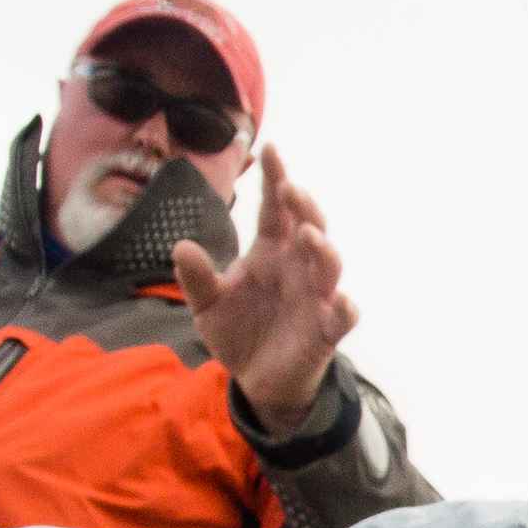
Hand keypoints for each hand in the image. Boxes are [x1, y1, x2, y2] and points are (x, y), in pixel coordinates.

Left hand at [173, 146, 356, 434]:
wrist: (255, 378)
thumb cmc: (238, 330)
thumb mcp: (208, 305)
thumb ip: (196, 278)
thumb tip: (180, 246)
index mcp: (270, 251)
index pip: (275, 208)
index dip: (274, 178)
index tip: (268, 148)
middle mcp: (297, 267)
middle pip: (309, 225)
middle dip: (303, 206)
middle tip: (289, 189)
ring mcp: (315, 296)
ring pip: (329, 264)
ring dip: (323, 249)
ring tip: (309, 235)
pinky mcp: (325, 330)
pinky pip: (342, 316)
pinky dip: (346, 309)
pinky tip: (342, 303)